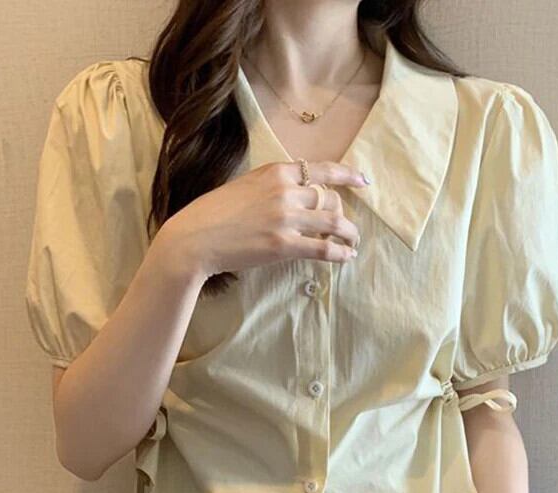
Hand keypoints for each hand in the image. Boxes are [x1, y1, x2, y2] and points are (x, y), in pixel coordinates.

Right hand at [160, 160, 366, 279]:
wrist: (195, 238)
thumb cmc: (213, 213)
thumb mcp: (245, 185)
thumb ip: (272, 186)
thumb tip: (296, 194)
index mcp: (276, 172)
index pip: (322, 170)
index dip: (347, 175)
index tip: (362, 181)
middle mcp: (286, 191)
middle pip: (330, 199)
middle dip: (343, 215)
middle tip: (347, 228)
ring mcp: (286, 219)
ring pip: (333, 223)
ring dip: (349, 234)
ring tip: (353, 243)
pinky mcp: (283, 245)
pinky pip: (323, 248)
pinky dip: (340, 252)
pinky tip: (347, 257)